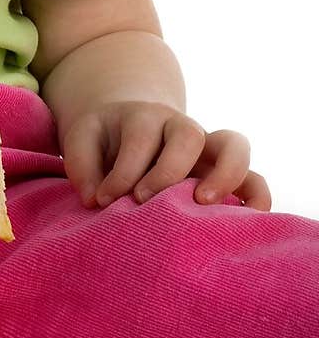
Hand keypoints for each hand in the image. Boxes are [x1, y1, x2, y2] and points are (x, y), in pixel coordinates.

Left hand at [61, 101, 271, 210]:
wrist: (128, 126)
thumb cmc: (104, 140)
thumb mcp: (83, 139)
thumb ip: (81, 165)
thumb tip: (96, 199)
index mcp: (143, 117)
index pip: (140, 139)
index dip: (122, 172)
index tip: (102, 200)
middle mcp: (180, 127)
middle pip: (188, 135)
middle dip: (166, 171)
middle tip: (143, 201)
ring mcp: (207, 149)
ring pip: (233, 146)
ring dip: (223, 175)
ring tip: (202, 204)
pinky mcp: (224, 173)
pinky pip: (254, 178)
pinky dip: (256, 197)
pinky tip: (245, 220)